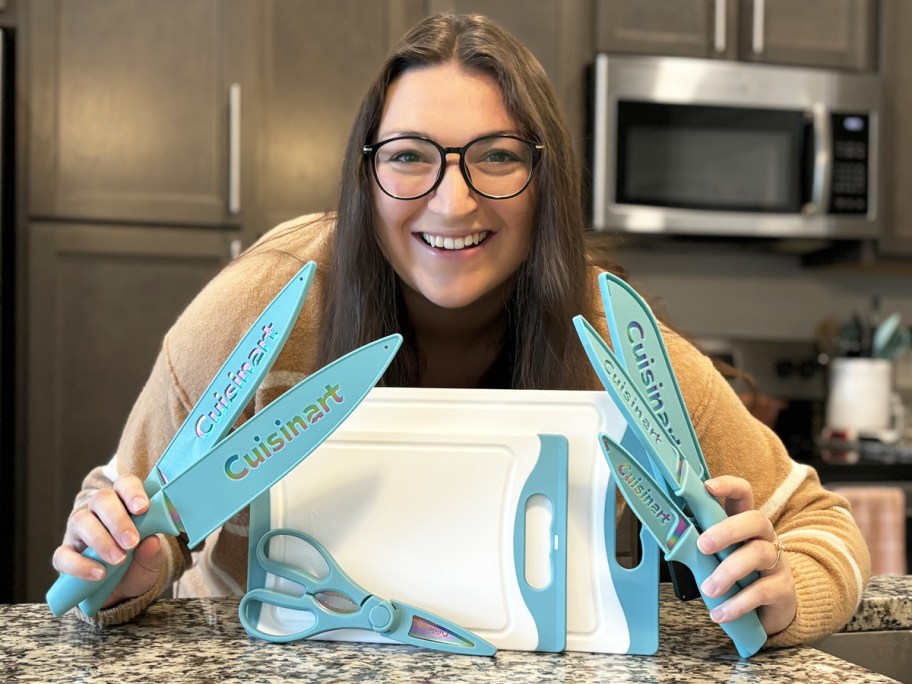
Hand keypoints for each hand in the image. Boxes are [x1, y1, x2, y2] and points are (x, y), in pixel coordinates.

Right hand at [52, 474, 164, 608]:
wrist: (123, 592)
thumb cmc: (139, 565)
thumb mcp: (152, 560)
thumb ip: (153, 551)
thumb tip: (151, 542)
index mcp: (123, 503)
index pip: (124, 484)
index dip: (132, 492)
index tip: (143, 508)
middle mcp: (98, 511)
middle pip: (102, 499)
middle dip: (118, 520)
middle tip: (132, 542)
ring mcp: (79, 531)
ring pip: (81, 521)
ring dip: (100, 540)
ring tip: (119, 560)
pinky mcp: (65, 555)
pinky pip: (63, 555)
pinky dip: (80, 565)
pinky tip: (99, 574)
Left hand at [696, 475, 796, 636]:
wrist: (774, 607)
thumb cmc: (740, 575)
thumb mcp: (721, 556)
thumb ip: (703, 545)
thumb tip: (669, 536)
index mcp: (746, 524)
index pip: (744, 495)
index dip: (729, 486)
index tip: (707, 486)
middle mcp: (765, 537)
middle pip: (755, 520)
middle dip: (727, 530)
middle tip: (702, 545)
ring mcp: (778, 562)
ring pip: (759, 554)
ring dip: (728, 571)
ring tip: (708, 589)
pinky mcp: (783, 589)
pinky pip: (763, 591)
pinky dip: (737, 603)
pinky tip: (720, 613)